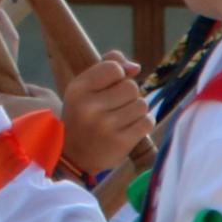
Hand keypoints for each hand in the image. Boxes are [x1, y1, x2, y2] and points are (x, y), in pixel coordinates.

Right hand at [58, 55, 150, 180]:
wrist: (75, 156)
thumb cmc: (83, 115)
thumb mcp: (85, 87)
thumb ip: (107, 65)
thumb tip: (136, 67)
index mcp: (78, 89)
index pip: (113, 68)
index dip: (119, 74)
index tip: (111, 86)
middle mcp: (90, 108)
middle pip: (131, 86)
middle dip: (129, 94)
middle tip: (116, 105)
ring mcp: (106, 127)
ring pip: (142, 104)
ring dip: (136, 109)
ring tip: (122, 117)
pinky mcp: (121, 142)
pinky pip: (147, 121)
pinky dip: (143, 122)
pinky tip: (131, 127)